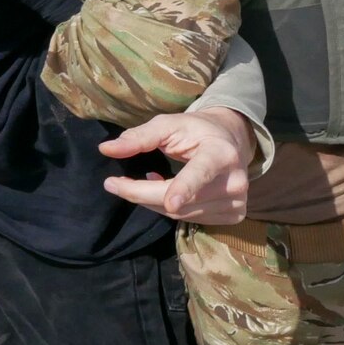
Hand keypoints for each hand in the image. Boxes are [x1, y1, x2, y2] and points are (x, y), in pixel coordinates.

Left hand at [100, 110, 255, 223]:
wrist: (231, 140)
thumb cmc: (195, 130)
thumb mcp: (168, 125)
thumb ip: (139, 137)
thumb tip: (106, 149)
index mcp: (222, 153)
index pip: (201, 173)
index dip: (185, 188)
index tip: (170, 203)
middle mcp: (235, 181)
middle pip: (181, 201)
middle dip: (141, 194)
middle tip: (113, 184)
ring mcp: (237, 202)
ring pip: (181, 214)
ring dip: (152, 201)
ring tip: (143, 181)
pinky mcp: (235, 216)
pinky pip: (190, 219)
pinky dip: (169, 208)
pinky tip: (167, 192)